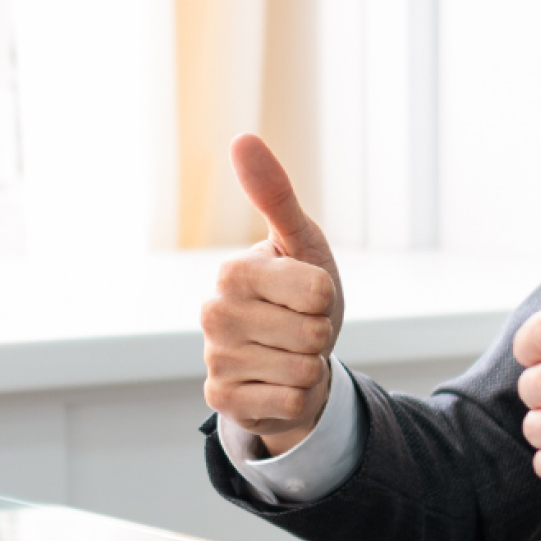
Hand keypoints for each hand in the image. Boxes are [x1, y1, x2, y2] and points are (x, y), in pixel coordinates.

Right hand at [201, 134, 344, 455]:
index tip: (308, 293)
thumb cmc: (299, 291)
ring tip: (289, 353)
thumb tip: (242, 138)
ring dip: (309, 365)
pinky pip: (292, 402)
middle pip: (312, 332)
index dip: (327, 295)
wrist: (289, 354)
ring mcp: (215, 359)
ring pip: (304, 370)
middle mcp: (213, 313)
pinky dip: (298, 396)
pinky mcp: (222, 401)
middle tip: (299, 327)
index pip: (319, 290)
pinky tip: (277, 383)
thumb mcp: (300, 242)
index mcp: (233, 270)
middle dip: (320, 333)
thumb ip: (276, 194)